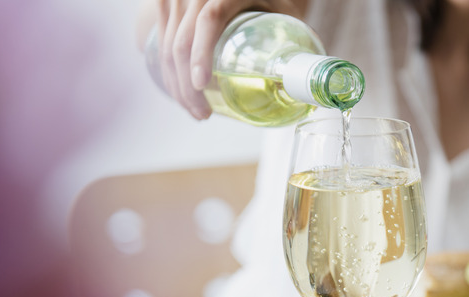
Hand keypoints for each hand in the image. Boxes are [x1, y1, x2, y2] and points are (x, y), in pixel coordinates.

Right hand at [149, 0, 306, 119]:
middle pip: (182, 40)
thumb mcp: (287, 11)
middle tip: (204, 114)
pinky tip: (179, 92)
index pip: (210, 19)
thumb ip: (296, 39)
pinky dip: (167, 70)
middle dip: (187, 86)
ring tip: (196, 111)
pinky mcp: (168, 4)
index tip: (203, 85)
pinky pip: (160, 41)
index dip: (202, 53)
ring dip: (175, 84)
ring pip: (166, 45)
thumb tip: (308, 86)